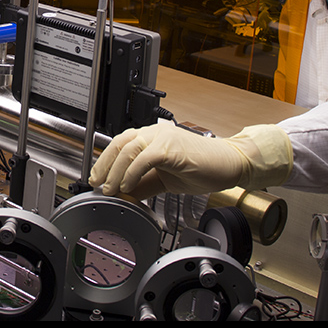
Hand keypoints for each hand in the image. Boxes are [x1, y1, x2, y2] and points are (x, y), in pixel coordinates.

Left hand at [89, 122, 292, 199]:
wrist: (231, 164)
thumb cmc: (203, 168)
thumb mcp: (165, 180)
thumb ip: (144, 185)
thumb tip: (124, 195)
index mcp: (152, 137)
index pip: (120, 144)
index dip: (105, 161)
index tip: (97, 178)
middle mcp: (155, 132)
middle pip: (119, 144)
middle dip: (104, 165)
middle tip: (98, 184)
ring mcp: (163, 137)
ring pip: (128, 149)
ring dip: (115, 171)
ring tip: (110, 189)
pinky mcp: (172, 147)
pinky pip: (145, 158)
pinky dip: (133, 173)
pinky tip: (128, 186)